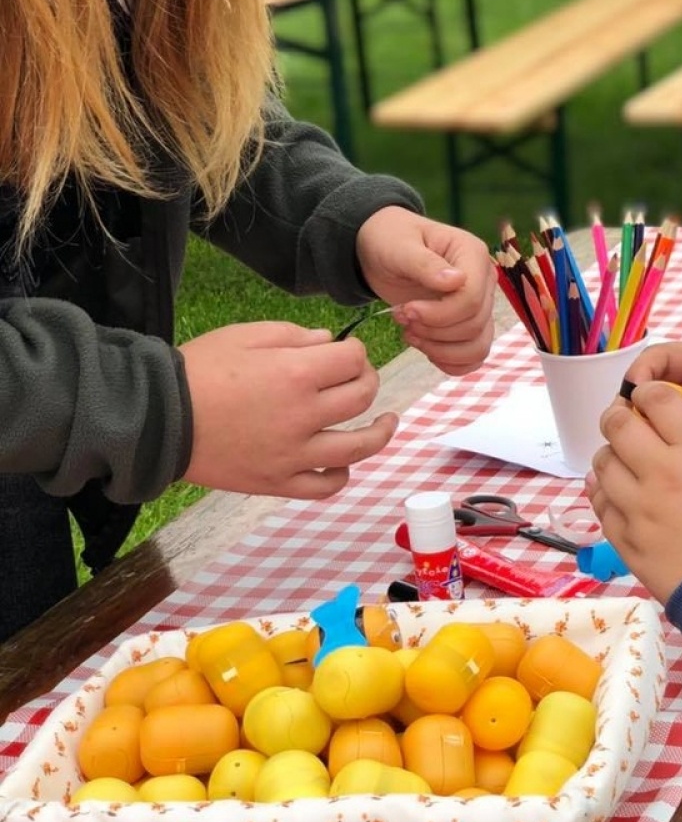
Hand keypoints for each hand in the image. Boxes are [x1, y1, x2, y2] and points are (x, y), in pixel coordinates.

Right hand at [181, 321, 397, 497]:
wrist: (153, 418)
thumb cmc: (197, 370)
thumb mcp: (244, 335)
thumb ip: (295, 336)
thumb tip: (331, 342)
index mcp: (296, 374)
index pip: (353, 359)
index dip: (355, 351)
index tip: (347, 351)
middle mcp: (303, 415)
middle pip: (361, 397)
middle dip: (367, 379)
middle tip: (359, 376)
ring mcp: (293, 454)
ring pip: (358, 447)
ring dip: (380, 432)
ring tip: (387, 421)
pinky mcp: (278, 482)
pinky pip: (324, 485)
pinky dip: (341, 475)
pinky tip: (345, 462)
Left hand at [354, 206, 494, 374]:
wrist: (380, 250)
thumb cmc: (389, 240)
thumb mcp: (399, 247)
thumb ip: (424, 264)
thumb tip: (456, 281)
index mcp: (473, 254)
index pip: (472, 299)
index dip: (440, 314)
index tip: (406, 310)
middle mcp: (484, 281)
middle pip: (474, 324)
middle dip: (434, 331)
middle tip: (402, 318)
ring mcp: (480, 304)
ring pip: (479, 345)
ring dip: (441, 349)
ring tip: (410, 334)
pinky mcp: (469, 323)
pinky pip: (474, 355)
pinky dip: (451, 362)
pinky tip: (425, 350)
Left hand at [587, 383, 681, 601]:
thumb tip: (664, 436)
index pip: (656, 397)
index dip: (647, 392)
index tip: (646, 400)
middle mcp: (663, 472)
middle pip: (618, 423)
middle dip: (618, 417)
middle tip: (624, 425)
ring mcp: (638, 507)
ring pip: (602, 463)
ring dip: (610, 457)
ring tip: (622, 464)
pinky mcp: (623, 539)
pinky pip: (600, 503)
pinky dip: (604, 493)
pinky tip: (614, 494)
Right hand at [618, 342, 681, 493]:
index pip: (662, 358)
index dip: (643, 370)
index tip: (635, 392)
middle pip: (643, 393)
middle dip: (629, 406)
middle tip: (622, 428)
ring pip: (646, 425)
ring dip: (634, 436)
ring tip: (627, 454)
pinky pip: (662, 454)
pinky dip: (649, 461)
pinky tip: (641, 474)